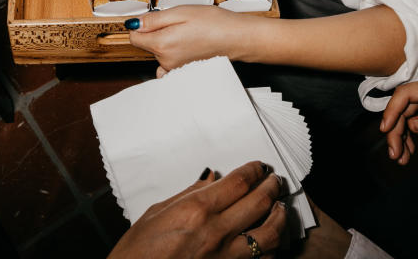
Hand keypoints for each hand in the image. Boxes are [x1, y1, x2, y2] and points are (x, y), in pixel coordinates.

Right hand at [108, 161, 287, 258]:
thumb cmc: (137, 252)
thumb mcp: (157, 212)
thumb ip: (189, 194)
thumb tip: (211, 180)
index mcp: (196, 210)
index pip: (238, 182)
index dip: (253, 171)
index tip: (258, 167)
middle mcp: (215, 232)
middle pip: (259, 202)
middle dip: (271, 186)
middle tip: (274, 180)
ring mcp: (225, 257)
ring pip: (269, 234)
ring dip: (279, 216)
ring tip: (279, 207)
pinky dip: (270, 248)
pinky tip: (269, 240)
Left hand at [129, 5, 259, 71]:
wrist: (235, 37)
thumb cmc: (212, 23)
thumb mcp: (180, 12)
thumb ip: (154, 20)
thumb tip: (134, 24)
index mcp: (162, 44)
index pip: (134, 37)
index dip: (140, 25)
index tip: (151, 19)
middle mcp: (165, 60)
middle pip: (147, 44)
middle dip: (155, 32)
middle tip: (176, 23)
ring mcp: (175, 68)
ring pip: (158, 52)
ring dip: (165, 42)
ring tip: (184, 33)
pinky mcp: (183, 71)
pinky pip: (166, 67)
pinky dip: (169, 57)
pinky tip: (181, 48)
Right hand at [379, 74, 417, 165]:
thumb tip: (412, 125)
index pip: (406, 94)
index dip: (392, 110)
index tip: (385, 130)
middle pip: (402, 109)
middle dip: (395, 131)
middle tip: (395, 154)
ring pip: (405, 118)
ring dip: (400, 137)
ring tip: (400, 158)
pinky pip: (413, 124)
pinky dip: (408, 138)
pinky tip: (408, 152)